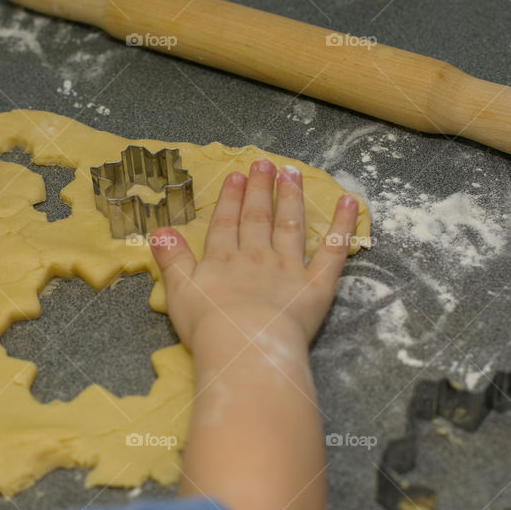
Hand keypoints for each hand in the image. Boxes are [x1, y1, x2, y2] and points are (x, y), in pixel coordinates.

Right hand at [150, 158, 357, 350]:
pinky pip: (333, 252)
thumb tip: (160, 230)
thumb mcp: (179, 292)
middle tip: (263, 164)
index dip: (230, 199)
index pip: (226, 224)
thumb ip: (172, 260)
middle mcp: (256, 257)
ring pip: (289, 226)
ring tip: (291, 173)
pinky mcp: (316, 285)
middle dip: (260, 190)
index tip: (235, 176)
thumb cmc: (209, 326)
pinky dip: (342, 227)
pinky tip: (350, 203)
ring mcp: (288, 268)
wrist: (246, 346)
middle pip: (257, 218)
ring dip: (291, 198)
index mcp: (223, 261)